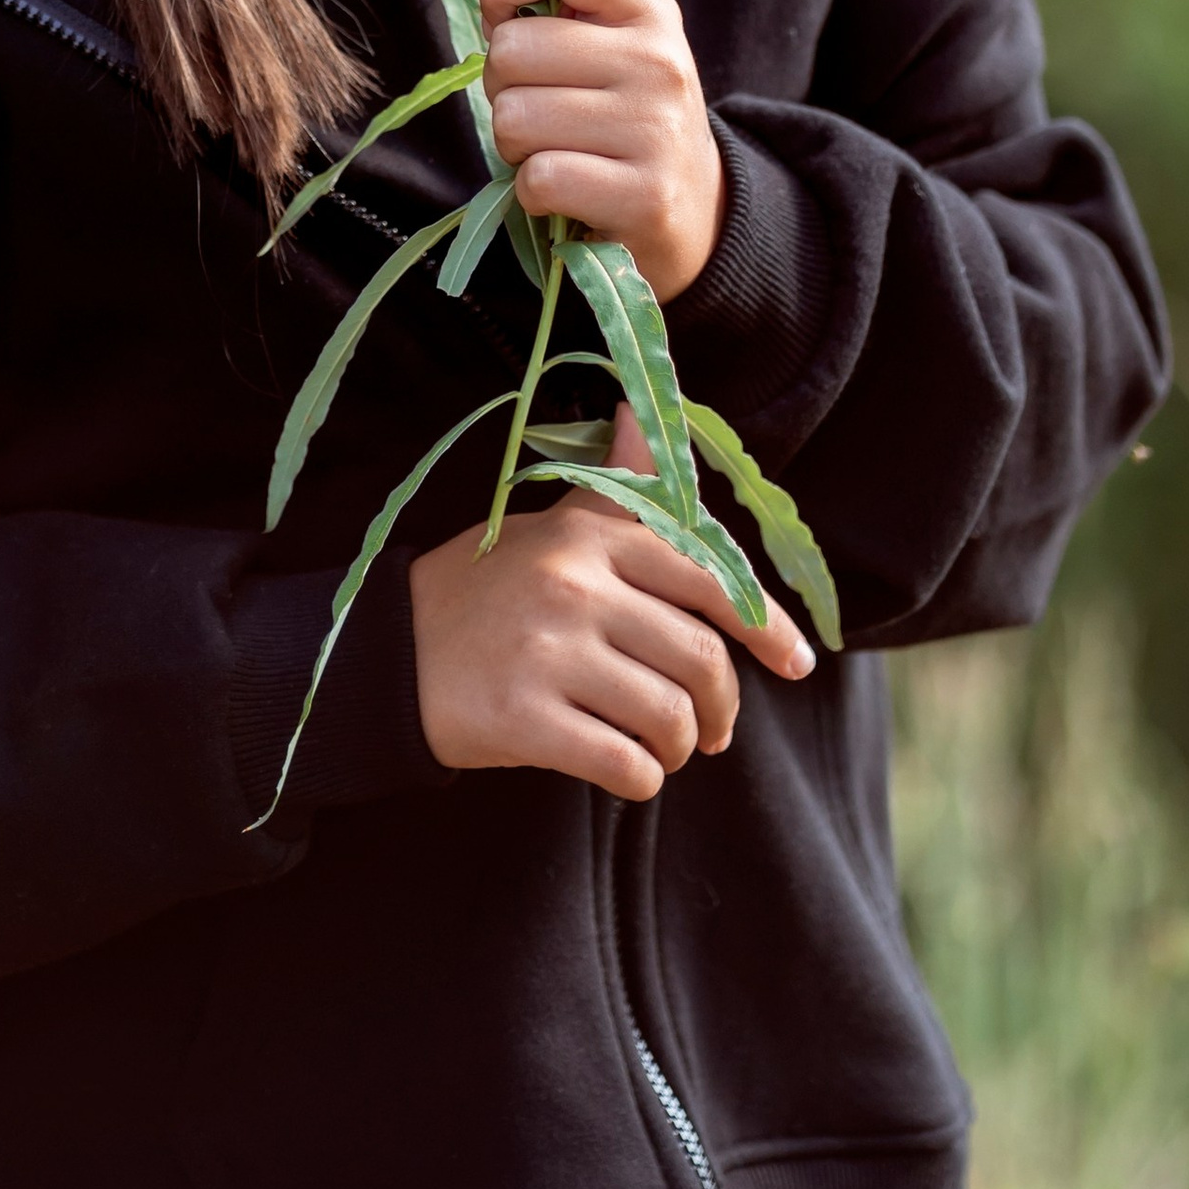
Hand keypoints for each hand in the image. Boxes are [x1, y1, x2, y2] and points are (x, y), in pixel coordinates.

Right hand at [409, 408, 810, 798]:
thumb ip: (615, 488)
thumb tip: (643, 410)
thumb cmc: (486, 591)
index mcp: (591, 536)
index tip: (799, 663)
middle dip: (722, 707)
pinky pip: (623, 764)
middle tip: (712, 731)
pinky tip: (629, 771)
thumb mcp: (549, 528)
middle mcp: (575, 586)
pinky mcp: (522, 719)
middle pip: (699, 659)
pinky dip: (642, 779)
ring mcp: (547, 653)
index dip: (766, 626)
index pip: (709, 578)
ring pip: (668, 717)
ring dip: (681, 748)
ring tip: (665, 750)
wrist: (389, 652)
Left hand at [478, 0, 724, 302]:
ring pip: (513, 117)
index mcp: (646, 8)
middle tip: (545, 111)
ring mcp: (655, 128)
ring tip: (561, 151)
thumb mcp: (615, 42)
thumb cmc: (629, 119)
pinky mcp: (644, 196)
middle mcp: (657, 59)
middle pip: (511, 48)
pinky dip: (534, 192)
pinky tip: (570, 191)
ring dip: (517, 146)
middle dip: (504, 88)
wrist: (700, 213)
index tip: (509, 21)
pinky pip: (537, 178)